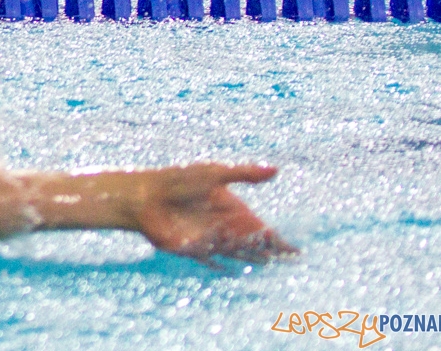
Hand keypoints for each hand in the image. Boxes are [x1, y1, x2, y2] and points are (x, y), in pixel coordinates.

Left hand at [127, 163, 295, 264]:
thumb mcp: (214, 174)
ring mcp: (209, 240)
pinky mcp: (193, 250)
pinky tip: (232, 271)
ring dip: (248, 257)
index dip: (276, 240)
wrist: (146, 195)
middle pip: (251, 244)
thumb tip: (276, 170)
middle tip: (286, 260)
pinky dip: (221, 262)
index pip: (260, 229)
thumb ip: (244, 174)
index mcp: (232, 209)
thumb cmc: (179, 180)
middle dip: (267, 251)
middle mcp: (223, 226)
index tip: (294, 251)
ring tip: (266, 263)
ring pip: (235, 253)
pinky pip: (212, 259)